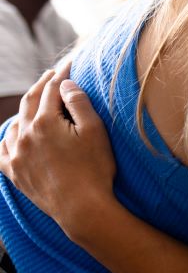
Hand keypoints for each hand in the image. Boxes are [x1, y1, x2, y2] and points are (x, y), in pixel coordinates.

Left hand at [0, 65, 117, 240]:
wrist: (81, 207)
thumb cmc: (94, 169)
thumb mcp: (94, 131)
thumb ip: (78, 103)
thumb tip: (65, 84)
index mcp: (45, 122)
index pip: (52, 90)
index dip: (62, 75)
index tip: (70, 65)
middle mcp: (25, 136)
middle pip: (30, 102)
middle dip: (41, 85)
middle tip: (52, 75)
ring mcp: (16, 155)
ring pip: (15, 124)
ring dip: (25, 110)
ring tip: (36, 104)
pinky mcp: (14, 173)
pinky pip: (2, 150)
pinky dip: (8, 139)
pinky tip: (14, 136)